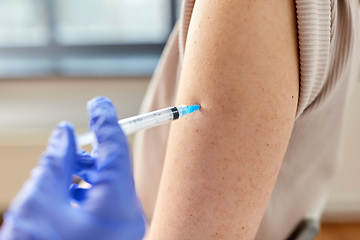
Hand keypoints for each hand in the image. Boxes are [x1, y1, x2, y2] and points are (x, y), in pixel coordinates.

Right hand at [0, 97, 145, 239]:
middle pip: (111, 168)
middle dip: (85, 154)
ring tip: (56, 175)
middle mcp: (128, 215)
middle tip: (65, 145)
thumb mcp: (40, 202)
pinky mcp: (114, 236)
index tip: (98, 102)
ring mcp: (123, 229)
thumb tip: (64, 134)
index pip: (116, 147)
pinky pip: (102, 205)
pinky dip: (82, 195)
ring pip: (105, 186)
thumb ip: (55, 162)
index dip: (105, 120)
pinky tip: (62, 197)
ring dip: (80, 176)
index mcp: (118, 203)